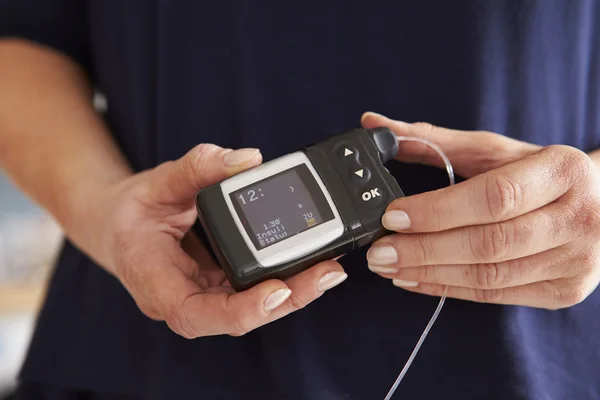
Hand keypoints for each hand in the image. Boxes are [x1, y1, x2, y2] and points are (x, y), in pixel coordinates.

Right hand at [81, 144, 346, 337]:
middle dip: (289, 298)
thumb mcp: (156, 183)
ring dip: (295, 291)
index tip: (279, 291)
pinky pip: (254, 288)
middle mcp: (186, 299)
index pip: (198, 314)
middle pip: (240, 315)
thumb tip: (246, 158)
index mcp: (158, 285)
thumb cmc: (130, 212)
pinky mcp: (220, 285)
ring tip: (330, 268)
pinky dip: (285, 277)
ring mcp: (206, 295)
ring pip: (253, 306)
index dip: (242, 310)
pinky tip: (311, 260)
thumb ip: (197, 167)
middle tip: (328, 272)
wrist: (117, 226)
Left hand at [361, 112, 599, 308]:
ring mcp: (576, 262)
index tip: (393, 216)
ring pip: (489, 277)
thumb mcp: (496, 151)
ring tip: (389, 266)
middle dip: (425, 250)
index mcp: (563, 171)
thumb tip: (373, 123)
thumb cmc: (539, 174)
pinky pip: (495, 296)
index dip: (438, 211)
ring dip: (430, 274)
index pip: (494, 197)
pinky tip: (414, 280)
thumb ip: (435, 141)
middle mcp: (579, 218)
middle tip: (379, 251)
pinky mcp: (563, 292)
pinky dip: (447, 289)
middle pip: (489, 243)